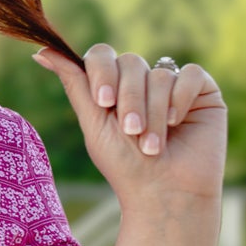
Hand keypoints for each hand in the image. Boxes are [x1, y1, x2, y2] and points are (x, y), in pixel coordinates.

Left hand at [32, 43, 226, 207]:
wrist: (165, 194)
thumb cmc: (125, 165)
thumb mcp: (94, 122)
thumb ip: (74, 83)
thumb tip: (41, 51)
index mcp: (113, 87)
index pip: (102, 55)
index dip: (101, 71)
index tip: (103, 101)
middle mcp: (142, 83)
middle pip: (130, 63)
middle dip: (128, 100)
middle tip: (131, 132)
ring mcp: (173, 86)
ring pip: (159, 74)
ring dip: (153, 112)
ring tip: (153, 144)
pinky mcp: (203, 92)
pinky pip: (190, 74)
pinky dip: (180, 99)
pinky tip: (178, 124)